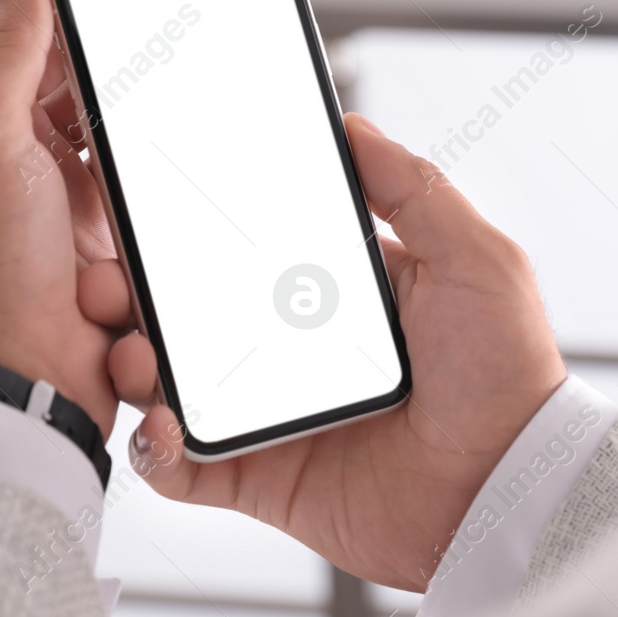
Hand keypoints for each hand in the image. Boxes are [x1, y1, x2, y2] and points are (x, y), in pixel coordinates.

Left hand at [0, 0, 127, 435]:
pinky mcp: (107, 269)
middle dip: (125, 128)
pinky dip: (140, 254)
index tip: (132, 31)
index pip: (41, 58)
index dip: (85, 43)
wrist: (12, 384)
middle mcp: (21, 175)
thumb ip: (6, 48)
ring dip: (133, 201)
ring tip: (105, 232)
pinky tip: (112, 275)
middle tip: (133, 141)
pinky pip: (147, 236)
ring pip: (133, 177)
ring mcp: (66, 225)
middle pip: (99, 117)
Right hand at [95, 114, 566, 590]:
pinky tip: (159, 424)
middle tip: (108, 282)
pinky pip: (183, 466)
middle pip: (190, 313)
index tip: (147, 208)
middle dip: (137, 293)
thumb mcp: (476, 261)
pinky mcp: (260, 478)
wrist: (509, 488)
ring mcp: (272, 415)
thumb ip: (415, 190)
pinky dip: (153, 449)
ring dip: (132, 361)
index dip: (194, 230)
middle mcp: (295, 350)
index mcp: (338, 294)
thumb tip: (356, 128)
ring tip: (133, 352)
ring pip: (170, 382)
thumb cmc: (507, 376)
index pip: (247, 250)